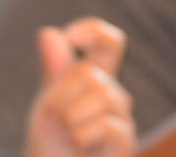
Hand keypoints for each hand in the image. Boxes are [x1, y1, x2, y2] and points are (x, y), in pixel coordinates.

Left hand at [27, 17, 134, 156]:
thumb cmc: (53, 148)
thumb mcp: (49, 104)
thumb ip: (55, 71)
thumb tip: (49, 33)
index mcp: (95, 80)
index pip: (109, 40)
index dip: (92, 30)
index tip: (71, 39)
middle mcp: (114, 96)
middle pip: (90, 71)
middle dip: (61, 95)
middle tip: (57, 121)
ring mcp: (123, 119)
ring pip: (100, 93)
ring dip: (70, 117)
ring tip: (69, 136)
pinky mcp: (126, 143)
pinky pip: (106, 123)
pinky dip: (81, 136)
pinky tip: (80, 146)